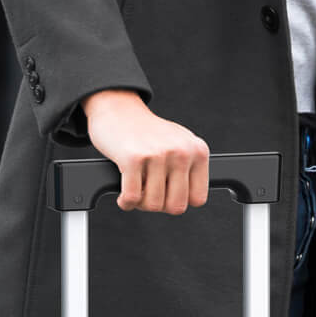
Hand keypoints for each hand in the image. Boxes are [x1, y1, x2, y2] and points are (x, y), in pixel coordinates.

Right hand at [83, 89, 209, 213]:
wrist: (118, 109)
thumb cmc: (148, 134)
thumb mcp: (179, 145)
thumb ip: (190, 171)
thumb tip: (191, 201)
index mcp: (197, 151)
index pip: (197, 199)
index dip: (179, 200)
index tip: (167, 192)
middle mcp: (181, 152)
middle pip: (176, 207)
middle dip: (160, 205)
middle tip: (149, 192)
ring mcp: (158, 154)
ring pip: (154, 205)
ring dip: (141, 203)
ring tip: (137, 188)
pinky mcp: (134, 158)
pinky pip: (132, 198)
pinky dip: (126, 202)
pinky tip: (124, 194)